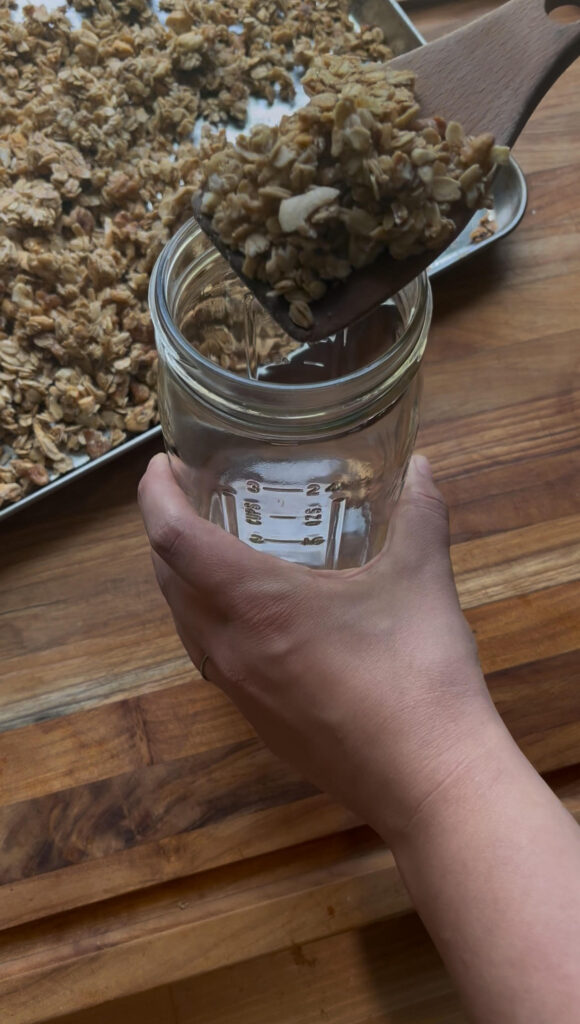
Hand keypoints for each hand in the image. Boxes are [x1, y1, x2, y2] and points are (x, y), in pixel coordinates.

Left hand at [138, 453, 501, 841]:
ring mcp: (240, 692)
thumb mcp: (422, 579)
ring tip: (218, 547)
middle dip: (167, 530)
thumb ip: (420, 513)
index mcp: (257, 603)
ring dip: (184, 578)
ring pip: (185, 622)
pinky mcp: (258, 723)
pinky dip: (210, 620)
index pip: (172, 537)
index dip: (155, 494)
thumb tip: (422, 466)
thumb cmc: (420, 674)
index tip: (164, 463)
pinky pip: (211, 658)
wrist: (430, 782)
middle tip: (195, 496)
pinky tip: (257, 615)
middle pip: (167, 578)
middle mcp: (230, 648)